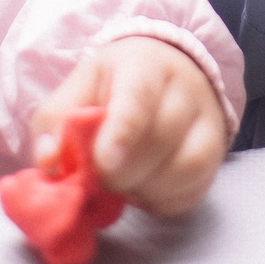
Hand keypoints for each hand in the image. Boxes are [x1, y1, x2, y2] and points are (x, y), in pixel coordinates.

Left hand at [30, 37, 226, 216]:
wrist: (168, 71)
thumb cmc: (115, 84)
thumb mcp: (80, 86)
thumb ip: (55, 121)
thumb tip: (49, 163)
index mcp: (143, 65)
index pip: (138, 98)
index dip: (122, 134)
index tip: (104, 164)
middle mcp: (184, 88)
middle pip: (160, 139)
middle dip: (122, 172)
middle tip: (99, 178)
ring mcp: (207, 120)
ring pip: (184, 167)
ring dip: (144, 188)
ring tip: (123, 181)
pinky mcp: (216, 153)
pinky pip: (194, 190)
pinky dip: (162, 200)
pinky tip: (144, 188)